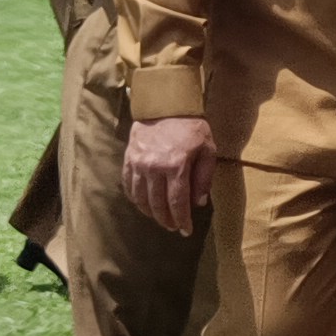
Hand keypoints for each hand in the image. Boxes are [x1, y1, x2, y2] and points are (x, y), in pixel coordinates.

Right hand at [123, 114, 218, 235]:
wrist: (165, 105)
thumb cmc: (192, 127)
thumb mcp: (208, 150)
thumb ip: (204, 178)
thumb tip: (198, 203)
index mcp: (176, 166)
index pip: (177, 202)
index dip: (181, 219)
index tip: (186, 231)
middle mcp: (154, 168)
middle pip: (157, 204)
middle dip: (166, 220)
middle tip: (173, 227)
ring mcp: (138, 164)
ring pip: (140, 198)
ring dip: (150, 212)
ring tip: (160, 218)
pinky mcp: (128, 159)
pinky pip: (128, 185)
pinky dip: (135, 199)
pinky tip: (143, 204)